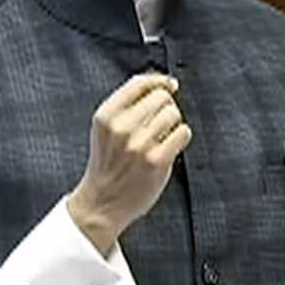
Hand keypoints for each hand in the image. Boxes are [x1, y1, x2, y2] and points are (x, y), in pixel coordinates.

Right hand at [66, 74, 192, 254]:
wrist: (101, 203)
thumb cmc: (108, 163)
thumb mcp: (106, 129)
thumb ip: (128, 105)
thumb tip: (166, 83)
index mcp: (105, 116)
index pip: (139, 83)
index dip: (159, 81)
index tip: (169, 85)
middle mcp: (121, 128)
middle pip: (161, 97)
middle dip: (166, 106)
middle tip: (159, 122)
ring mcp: (139, 145)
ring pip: (173, 114)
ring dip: (173, 124)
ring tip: (162, 137)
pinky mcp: (156, 161)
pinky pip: (182, 133)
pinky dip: (180, 138)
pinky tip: (169, 147)